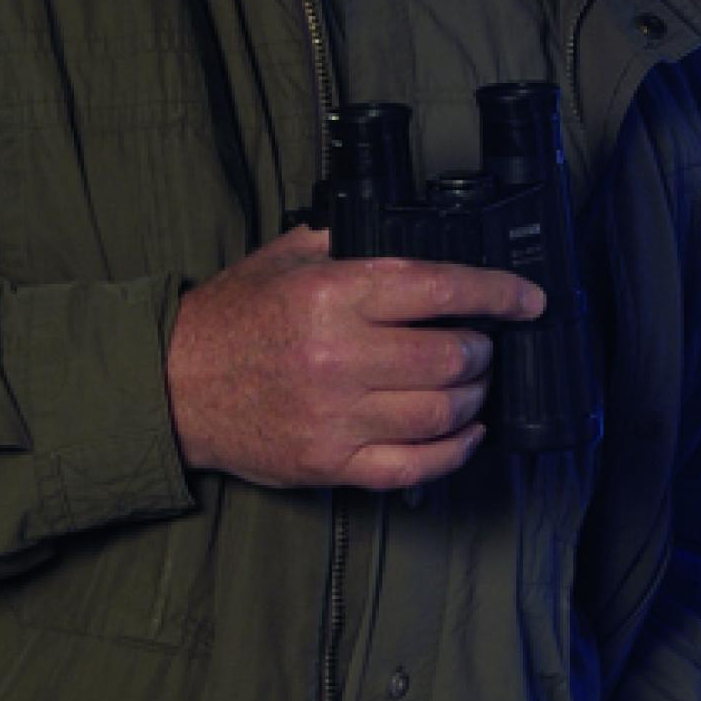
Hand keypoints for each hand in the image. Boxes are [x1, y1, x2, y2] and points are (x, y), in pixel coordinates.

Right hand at [165, 227, 542, 490]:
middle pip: (451, 358)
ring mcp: (335, 417)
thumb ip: (352, 240)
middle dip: (483, 349)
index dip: (498, 293)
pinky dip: (454, 451)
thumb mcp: (288, 256)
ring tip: (471, 383)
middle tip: (482, 344)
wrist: (171, 387)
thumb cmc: (233, 318)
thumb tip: (421, 234)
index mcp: (332, 295)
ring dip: (474, 398)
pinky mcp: (329, 463)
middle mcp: (338, 357)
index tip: (529, 299)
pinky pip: (415, 466)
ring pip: (442, 413)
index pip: (440, 289)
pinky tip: (465, 433)